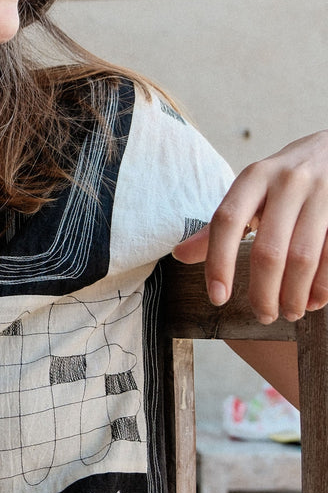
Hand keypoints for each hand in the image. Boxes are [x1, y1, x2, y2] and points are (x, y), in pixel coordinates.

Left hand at [173, 130, 327, 322]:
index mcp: (255, 177)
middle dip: (263, 292)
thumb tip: (179, 255)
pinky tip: (316, 301)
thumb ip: (221, 225)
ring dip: (294, 294)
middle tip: (263, 315)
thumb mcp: (252, 190)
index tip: (217, 298)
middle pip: (268, 249)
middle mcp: (288, 181)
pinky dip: (323, 285)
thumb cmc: (287, 178)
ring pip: (303, 257)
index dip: (218, 262)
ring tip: (290, 312)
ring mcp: (323, 193)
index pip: (227, 221)